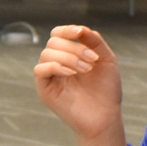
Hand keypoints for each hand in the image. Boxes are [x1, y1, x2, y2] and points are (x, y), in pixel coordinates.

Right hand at [33, 25, 127, 145]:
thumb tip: (80, 28)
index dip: (67, 30)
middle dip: (75, 48)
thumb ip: (95, 41)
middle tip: (92, 61)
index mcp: (70, 54)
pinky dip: (55, 66)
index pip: (59, 34)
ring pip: (47, 54)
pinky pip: (40, 70)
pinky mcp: (45, 89)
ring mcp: (50, 76)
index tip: (80, 32)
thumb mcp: (106, 60)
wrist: (106, 117)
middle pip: (54, 42)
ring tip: (85, 70)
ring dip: (68, 57)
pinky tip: (71, 74)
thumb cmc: (106, 90)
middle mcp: (57, 62)